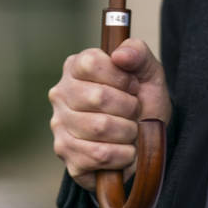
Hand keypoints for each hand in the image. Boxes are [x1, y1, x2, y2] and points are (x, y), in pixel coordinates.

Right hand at [48, 38, 171, 190]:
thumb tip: (120, 55)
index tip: (133, 86)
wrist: (145, 139)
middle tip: (134, 111)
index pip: (92, 63)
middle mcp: (61, 94)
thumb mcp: (148, 71)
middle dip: (129, 107)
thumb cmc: (142, 99)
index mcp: (76, 67)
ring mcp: (59, 126)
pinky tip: (125, 150)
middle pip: (98, 97)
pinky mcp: (66, 155)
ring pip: (100, 127)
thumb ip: (137, 52)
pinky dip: (123, 154)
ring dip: (128, 131)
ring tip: (130, 130)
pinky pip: (100, 155)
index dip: (121, 77)